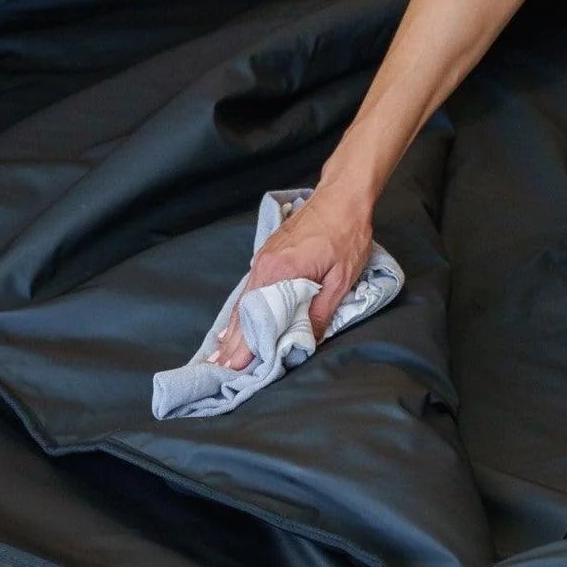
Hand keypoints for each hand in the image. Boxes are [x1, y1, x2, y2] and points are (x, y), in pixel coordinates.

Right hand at [205, 186, 375, 372]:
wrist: (342, 197)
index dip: (246, 345)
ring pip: (244, 300)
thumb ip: (321, 312)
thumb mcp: (341, 278)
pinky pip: (250, 287)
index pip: (257, 318)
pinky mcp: (269, 254)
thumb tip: (306, 342)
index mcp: (280, 272)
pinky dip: (241, 308)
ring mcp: (264, 258)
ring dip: (234, 327)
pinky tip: (234, 321)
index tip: (235, 368)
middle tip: (220, 369)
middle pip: (245, 311)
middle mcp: (265, 266)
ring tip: (221, 353)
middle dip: (233, 342)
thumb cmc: (346, 234)